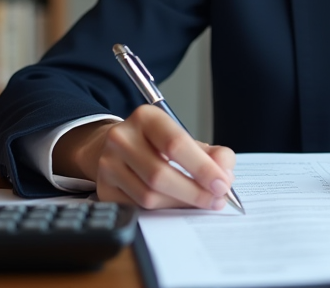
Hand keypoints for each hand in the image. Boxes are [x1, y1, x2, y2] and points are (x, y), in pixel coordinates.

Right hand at [52, 105, 235, 209]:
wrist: (120, 146)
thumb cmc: (158, 144)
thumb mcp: (185, 139)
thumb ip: (212, 153)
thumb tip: (225, 174)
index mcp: (146, 117)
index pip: (175, 144)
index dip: (202, 168)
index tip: (222, 184)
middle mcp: (122, 137)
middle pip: (160, 174)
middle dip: (194, 192)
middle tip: (217, 200)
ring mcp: (108, 164)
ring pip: (148, 196)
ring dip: (180, 204)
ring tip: (200, 202)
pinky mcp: (104, 189)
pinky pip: (137, 208)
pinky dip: (163, 211)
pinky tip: (176, 205)